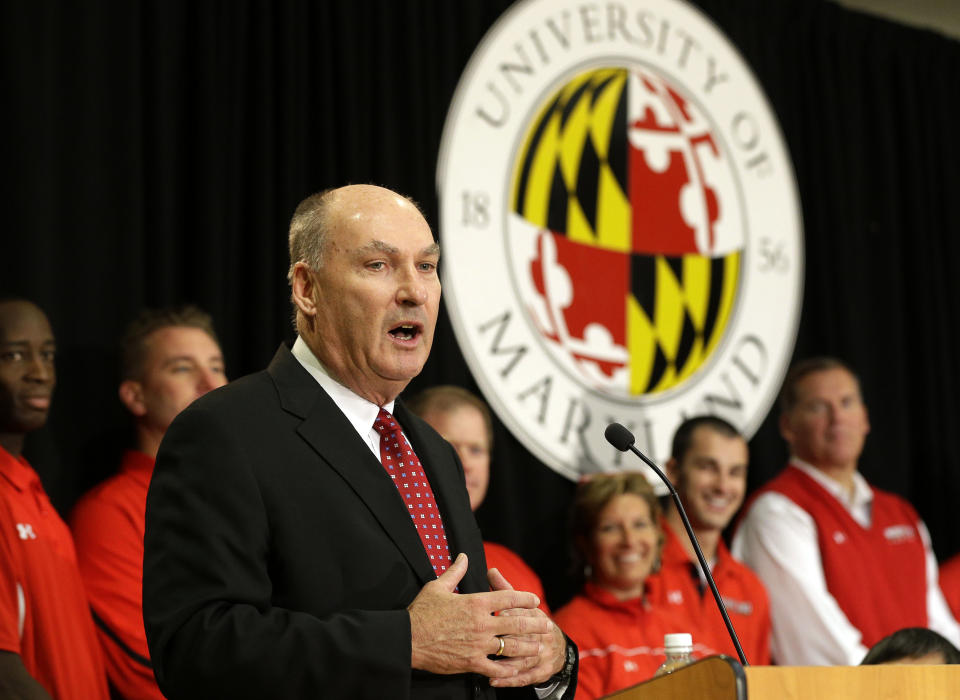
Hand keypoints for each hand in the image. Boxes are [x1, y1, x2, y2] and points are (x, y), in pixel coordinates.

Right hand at [407, 553, 550, 677]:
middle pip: (516, 622)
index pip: (507, 597)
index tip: (534, 599)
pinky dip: (507, 669)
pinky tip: (516, 668)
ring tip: (538, 647)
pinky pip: (495, 668)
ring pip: (511, 646)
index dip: (524, 597)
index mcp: (475, 603)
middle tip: (546, 624)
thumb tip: (463, 557)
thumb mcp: (437, 586)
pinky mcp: (471, 662)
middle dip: (535, 623)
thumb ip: (455, 572)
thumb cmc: (421, 612)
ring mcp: (478, 644)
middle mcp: (481, 623)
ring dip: (527, 646)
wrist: (408, 639)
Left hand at [486, 567, 566, 687]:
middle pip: (522, 636)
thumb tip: (491, 570)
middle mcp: (541, 635)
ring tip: (486, 663)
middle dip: (505, 638)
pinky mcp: (541, 672)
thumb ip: (505, 590)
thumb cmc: (533, 622)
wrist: (559, 647)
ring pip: (523, 658)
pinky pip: (524, 677)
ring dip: (505, 661)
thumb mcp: (523, 606)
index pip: (521, 613)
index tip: (492, 612)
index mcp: (535, 616)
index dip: (507, 613)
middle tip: (485, 640)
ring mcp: (542, 654)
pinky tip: (493, 679)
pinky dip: (508, 679)